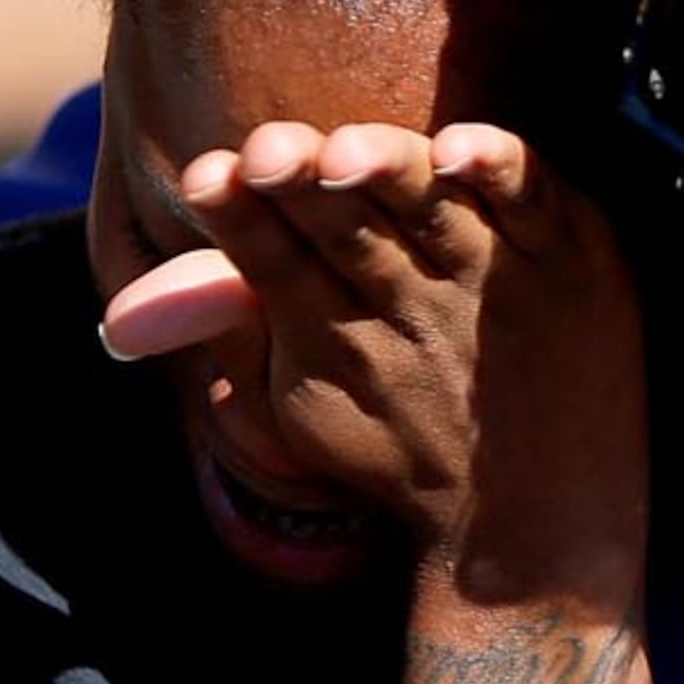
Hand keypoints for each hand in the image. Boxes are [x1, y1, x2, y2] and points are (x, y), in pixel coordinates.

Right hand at [102, 121, 646, 609]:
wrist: (536, 534)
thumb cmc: (402, 451)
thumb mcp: (297, 405)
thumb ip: (228, 336)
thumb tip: (118, 311)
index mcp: (331, 327)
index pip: (274, 255)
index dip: (241, 214)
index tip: (209, 178)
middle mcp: (408, 299)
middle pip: (347, 223)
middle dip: (303, 183)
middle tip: (269, 155)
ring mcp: (489, 276)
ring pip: (428, 203)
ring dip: (383, 171)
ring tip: (344, 156)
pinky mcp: (566, 260)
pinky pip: (530, 196)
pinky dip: (496, 167)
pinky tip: (460, 149)